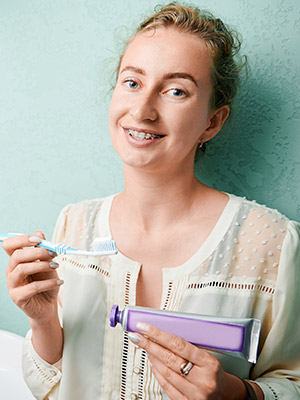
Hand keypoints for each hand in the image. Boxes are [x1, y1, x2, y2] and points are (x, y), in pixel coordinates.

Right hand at [3, 231, 62, 322]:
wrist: (48, 305)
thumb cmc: (46, 283)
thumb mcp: (48, 263)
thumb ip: (43, 249)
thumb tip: (39, 232)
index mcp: (17, 261)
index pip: (10, 245)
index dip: (22, 239)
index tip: (38, 240)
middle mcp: (11, 271)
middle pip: (17, 256)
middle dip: (37, 252)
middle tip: (53, 254)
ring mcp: (12, 285)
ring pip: (22, 269)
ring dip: (42, 265)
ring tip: (56, 266)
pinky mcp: (18, 297)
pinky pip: (32, 287)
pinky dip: (48, 283)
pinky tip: (59, 282)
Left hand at [128, 323, 248, 399]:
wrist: (226, 394)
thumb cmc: (215, 371)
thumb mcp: (209, 355)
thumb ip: (188, 347)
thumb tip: (163, 334)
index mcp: (209, 363)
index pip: (179, 345)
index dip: (159, 334)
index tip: (145, 327)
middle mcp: (202, 380)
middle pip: (169, 359)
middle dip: (149, 345)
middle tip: (137, 336)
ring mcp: (195, 394)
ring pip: (166, 373)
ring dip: (152, 358)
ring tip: (146, 347)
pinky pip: (167, 387)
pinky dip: (157, 374)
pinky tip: (153, 365)